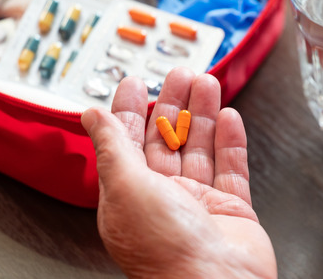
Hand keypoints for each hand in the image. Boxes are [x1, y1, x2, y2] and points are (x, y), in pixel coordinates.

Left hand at [81, 68, 275, 278]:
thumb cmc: (165, 249)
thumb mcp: (126, 186)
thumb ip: (112, 146)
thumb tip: (90, 116)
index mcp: (129, 196)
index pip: (127, 143)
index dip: (131, 110)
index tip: (136, 83)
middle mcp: (163, 200)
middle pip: (167, 140)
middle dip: (173, 104)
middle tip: (180, 74)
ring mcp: (199, 205)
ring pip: (200, 148)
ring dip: (203, 114)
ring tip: (207, 83)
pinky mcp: (232, 210)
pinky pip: (231, 167)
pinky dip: (231, 141)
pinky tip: (229, 117)